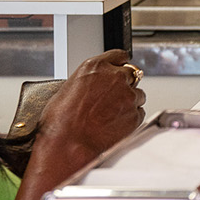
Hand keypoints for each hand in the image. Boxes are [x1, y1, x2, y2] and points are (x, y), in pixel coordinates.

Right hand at [30, 50, 144, 172]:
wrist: (67, 144)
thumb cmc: (61, 121)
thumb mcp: (69, 88)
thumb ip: (89, 81)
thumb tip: (93, 86)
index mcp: (96, 66)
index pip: (120, 56)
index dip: (121, 64)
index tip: (122, 69)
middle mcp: (116, 77)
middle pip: (132, 74)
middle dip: (126, 84)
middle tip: (115, 97)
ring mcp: (128, 96)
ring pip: (138, 94)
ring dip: (129, 102)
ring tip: (112, 116)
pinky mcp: (135, 115)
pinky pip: (139, 113)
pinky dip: (131, 118)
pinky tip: (116, 125)